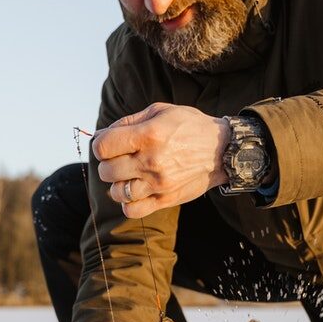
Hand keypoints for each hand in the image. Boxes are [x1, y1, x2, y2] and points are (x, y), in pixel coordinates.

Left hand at [92, 103, 230, 218]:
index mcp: (148, 135)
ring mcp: (158, 183)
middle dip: (108, 164)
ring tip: (129, 176)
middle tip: (120, 159)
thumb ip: (128, 122)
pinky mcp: (165, 199)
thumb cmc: (189, 127)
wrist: (222, 150)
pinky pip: (133, 210)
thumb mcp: (160, 111)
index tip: (110, 144)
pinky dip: (128, 203)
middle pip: (107, 171)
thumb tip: (100, 135)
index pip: (102, 147)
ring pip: (117, 192)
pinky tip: (135, 192)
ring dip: (117, 184)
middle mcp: (151, 161)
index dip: (101, 145)